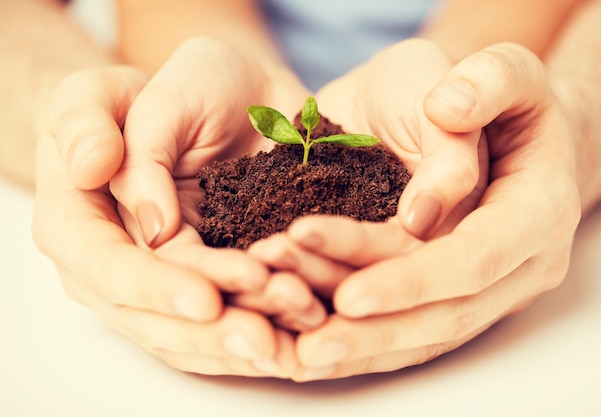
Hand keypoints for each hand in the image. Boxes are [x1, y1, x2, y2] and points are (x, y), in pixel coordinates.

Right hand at [32, 65, 298, 377]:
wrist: (231, 94)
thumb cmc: (170, 86)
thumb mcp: (123, 92)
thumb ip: (121, 144)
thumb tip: (141, 215)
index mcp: (77, 220)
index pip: (108, 268)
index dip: (155, 288)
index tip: (206, 298)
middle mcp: (118, 262)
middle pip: (155, 318)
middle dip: (212, 332)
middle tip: (265, 338)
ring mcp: (167, 277)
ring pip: (197, 331)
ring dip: (245, 339)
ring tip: (296, 329)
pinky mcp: (214, 277)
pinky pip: (233, 315)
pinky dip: (269, 326)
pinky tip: (304, 331)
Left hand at [253, 42, 580, 380]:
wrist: (496, 127)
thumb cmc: (493, 94)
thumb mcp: (502, 68)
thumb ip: (487, 83)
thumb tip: (448, 131)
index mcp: (539, 209)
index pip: (477, 258)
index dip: (414, 280)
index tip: (349, 293)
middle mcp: (522, 263)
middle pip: (449, 313)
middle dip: (378, 330)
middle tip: (309, 343)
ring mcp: (492, 288)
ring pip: (427, 333)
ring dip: (364, 346)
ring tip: (300, 354)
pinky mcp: (459, 296)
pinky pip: (414, 332)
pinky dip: (367, 343)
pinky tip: (315, 348)